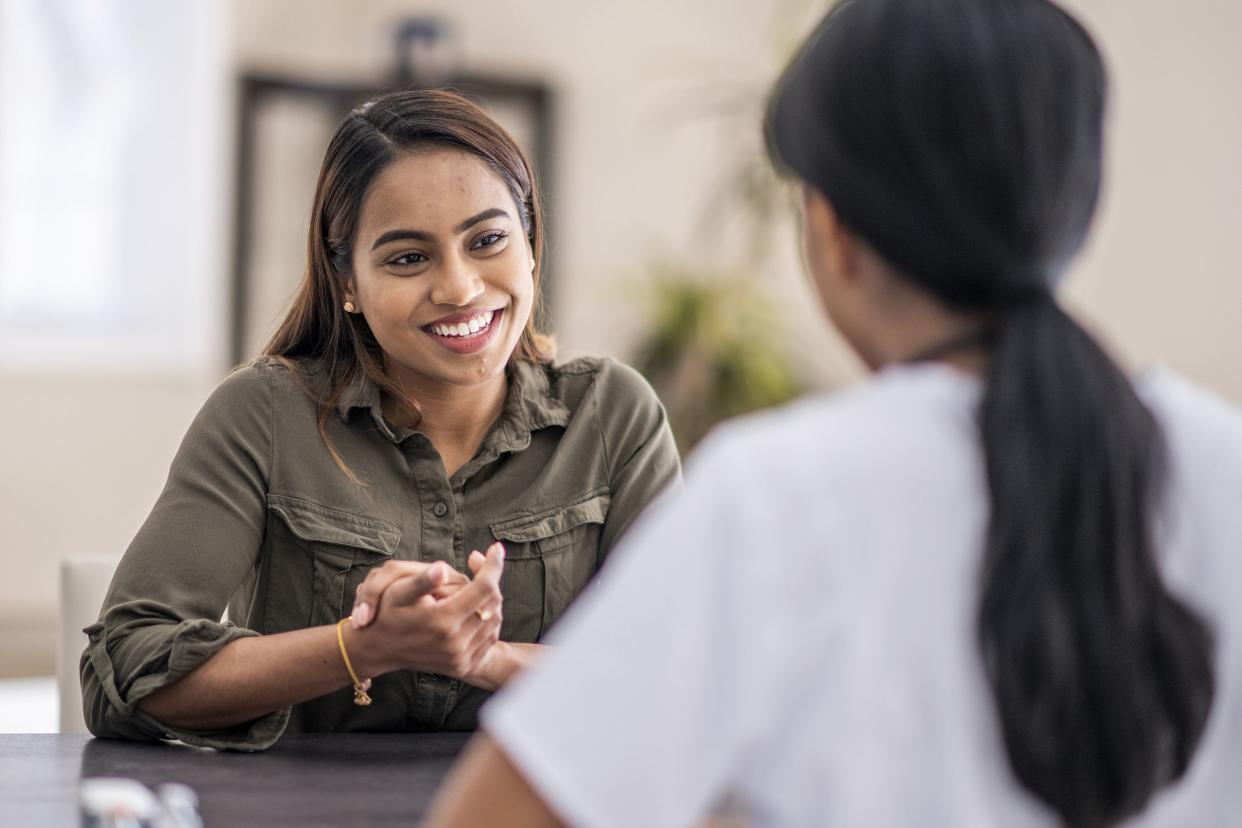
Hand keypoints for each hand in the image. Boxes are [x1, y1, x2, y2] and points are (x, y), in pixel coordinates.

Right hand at [348, 543, 505, 679]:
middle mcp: (455, 643)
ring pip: (494, 620)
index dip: (493, 565)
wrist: (378, 649)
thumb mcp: (396, 592)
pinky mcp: (463, 666)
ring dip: (490, 599)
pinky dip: (487, 620)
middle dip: (490, 579)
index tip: (496, 548)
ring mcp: (460, 658)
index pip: (484, 587)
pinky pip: (489, 639)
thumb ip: (421, 581)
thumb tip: (442, 569)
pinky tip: (474, 608)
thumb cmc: (386, 614)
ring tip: (474, 586)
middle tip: (479, 565)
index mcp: (442, 620)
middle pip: (492, 602)